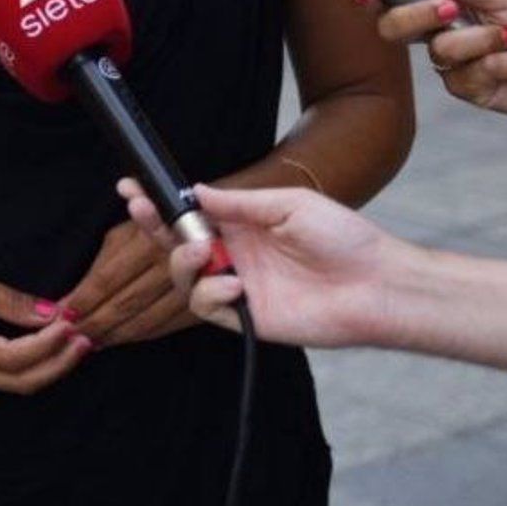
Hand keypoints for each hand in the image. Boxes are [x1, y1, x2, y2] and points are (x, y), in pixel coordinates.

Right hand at [0, 263, 89, 393]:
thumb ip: (9, 300)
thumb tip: (49, 313)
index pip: (13, 358)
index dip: (46, 345)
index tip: (69, 323)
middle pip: (23, 382)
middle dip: (60, 363)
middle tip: (85, 338)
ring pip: (19, 385)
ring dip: (52, 367)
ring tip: (77, 343)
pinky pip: (10, 380)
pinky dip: (36, 367)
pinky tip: (53, 348)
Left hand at [58, 217, 197, 346]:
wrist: (213, 224)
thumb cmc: (160, 222)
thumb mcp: (127, 232)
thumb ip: (100, 264)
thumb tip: (66, 300)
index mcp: (149, 239)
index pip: (108, 278)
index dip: (85, 300)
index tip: (63, 314)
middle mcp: (172, 263)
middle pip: (126, 303)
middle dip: (96, 323)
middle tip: (71, 335)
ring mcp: (192, 286)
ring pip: (146, 320)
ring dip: (114, 335)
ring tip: (89, 342)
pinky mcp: (204, 303)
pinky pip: (166, 326)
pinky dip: (139, 336)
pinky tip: (119, 339)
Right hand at [116, 178, 399, 348]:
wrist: (375, 284)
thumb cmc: (343, 238)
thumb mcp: (290, 204)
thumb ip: (239, 202)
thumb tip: (196, 191)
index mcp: (243, 224)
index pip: (191, 211)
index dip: (159, 202)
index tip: (130, 188)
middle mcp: (234, 254)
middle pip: (175, 243)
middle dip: (153, 226)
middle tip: (142, 210)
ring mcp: (237, 286)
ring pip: (182, 276)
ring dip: (182, 261)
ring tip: (204, 252)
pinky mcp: (244, 317)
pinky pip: (206, 306)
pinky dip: (210, 293)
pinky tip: (234, 285)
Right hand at [353, 0, 506, 116]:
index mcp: (444, 6)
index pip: (397, 0)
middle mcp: (440, 35)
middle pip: (396, 28)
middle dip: (419, 15)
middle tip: (451, 9)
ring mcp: (452, 65)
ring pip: (441, 51)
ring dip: (484, 42)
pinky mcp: (468, 90)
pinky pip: (466, 76)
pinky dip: (500, 64)